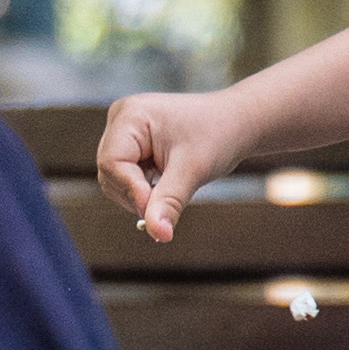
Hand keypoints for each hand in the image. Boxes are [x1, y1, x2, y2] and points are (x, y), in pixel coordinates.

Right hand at [93, 86, 242, 240]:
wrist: (238, 123)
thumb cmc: (219, 135)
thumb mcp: (193, 170)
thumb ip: (169, 202)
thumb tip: (158, 234)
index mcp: (130, 115)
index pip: (112, 163)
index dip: (131, 190)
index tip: (155, 210)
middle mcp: (121, 119)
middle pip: (110, 174)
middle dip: (137, 195)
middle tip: (168, 204)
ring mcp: (126, 132)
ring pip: (116, 180)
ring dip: (142, 196)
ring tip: (174, 187)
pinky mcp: (133, 145)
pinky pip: (127, 178)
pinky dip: (146, 190)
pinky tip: (169, 183)